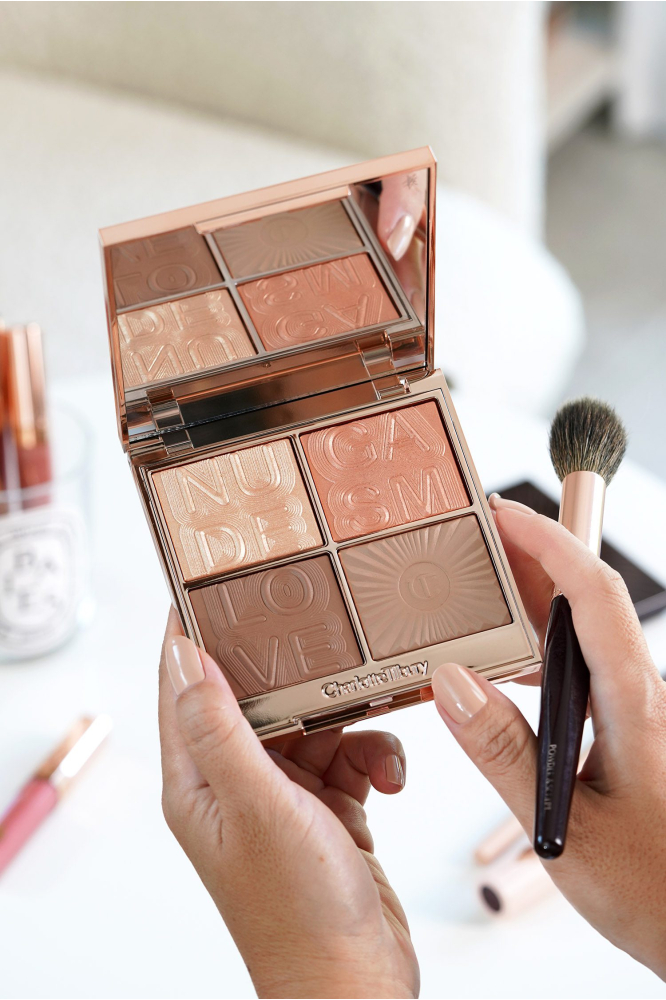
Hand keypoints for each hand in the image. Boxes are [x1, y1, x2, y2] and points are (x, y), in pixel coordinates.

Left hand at [159, 610, 417, 998]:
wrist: (359, 984)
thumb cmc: (299, 912)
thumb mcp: (259, 806)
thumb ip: (223, 728)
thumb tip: (185, 656)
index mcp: (199, 781)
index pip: (183, 686)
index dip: (192, 631)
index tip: (213, 580)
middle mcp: (235, 783)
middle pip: (258, 698)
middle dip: (295, 674)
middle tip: (324, 637)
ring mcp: (282, 797)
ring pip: (314, 724)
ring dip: (352, 728)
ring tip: (377, 752)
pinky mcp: (326, 810)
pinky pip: (349, 757)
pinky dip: (375, 759)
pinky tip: (392, 780)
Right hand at [430, 494, 665, 979]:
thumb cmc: (652, 889)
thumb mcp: (562, 829)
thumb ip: (503, 753)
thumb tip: (451, 681)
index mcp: (634, 706)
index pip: (592, 595)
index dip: (548, 542)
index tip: (501, 514)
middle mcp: (641, 695)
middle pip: (590, 598)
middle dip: (535, 554)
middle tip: (476, 538)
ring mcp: (636, 709)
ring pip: (586, 629)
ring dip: (536, 597)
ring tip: (483, 587)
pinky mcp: (628, 727)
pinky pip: (584, 664)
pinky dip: (541, 644)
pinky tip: (506, 665)